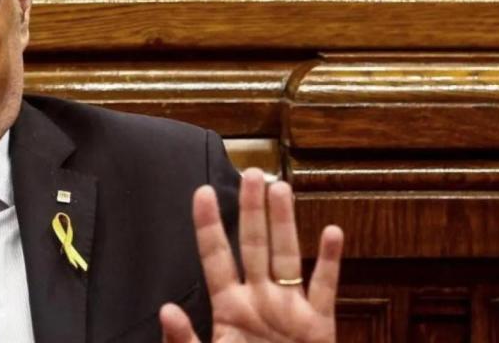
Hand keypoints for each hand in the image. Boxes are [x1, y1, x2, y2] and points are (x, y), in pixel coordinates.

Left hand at [160, 168, 343, 342]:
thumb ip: (185, 341)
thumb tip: (166, 309)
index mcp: (228, 309)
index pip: (216, 257)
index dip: (209, 225)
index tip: (202, 192)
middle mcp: (259, 301)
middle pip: (255, 246)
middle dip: (252, 210)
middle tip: (252, 172)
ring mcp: (290, 311)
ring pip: (288, 257)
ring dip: (286, 223)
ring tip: (281, 188)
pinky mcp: (319, 327)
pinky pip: (326, 289)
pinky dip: (331, 262)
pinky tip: (332, 232)